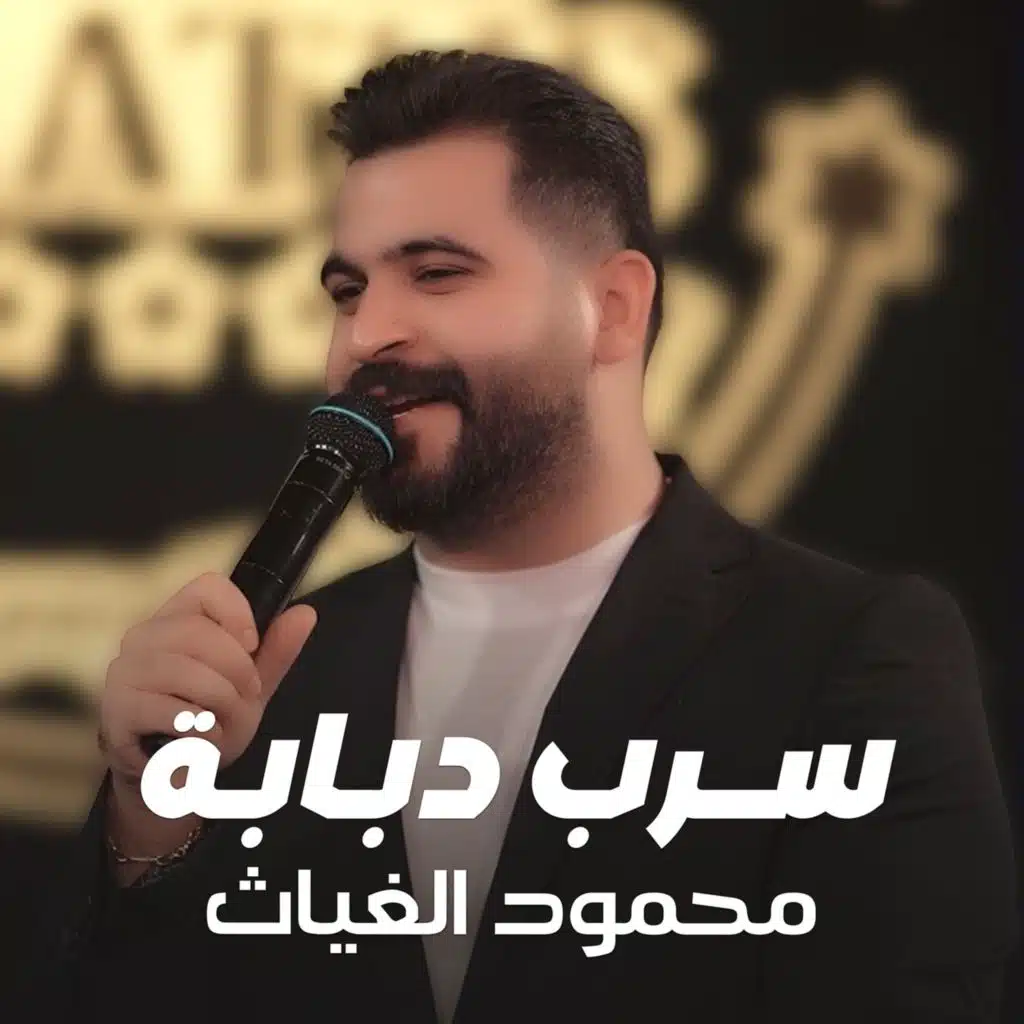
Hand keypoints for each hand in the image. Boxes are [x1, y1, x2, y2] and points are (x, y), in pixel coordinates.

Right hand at [98, 571, 316, 792]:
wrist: (175, 774)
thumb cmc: (210, 719)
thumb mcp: (251, 685)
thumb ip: (276, 650)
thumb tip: (305, 613)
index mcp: (178, 618)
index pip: (207, 587)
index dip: (238, 613)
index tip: (252, 646)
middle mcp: (144, 636)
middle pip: (197, 631)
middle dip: (237, 670)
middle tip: (245, 697)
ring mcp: (125, 671)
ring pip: (184, 669)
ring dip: (219, 702)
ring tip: (223, 721)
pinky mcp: (117, 708)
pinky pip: (167, 709)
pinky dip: (199, 728)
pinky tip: (202, 737)